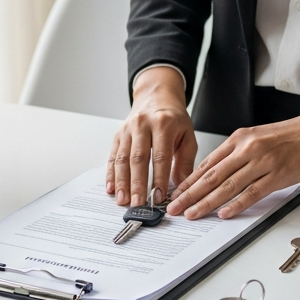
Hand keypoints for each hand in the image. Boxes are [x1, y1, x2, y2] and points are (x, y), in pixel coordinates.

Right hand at [107, 67, 196, 206]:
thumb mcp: (187, 135)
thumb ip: (185, 161)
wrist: (156, 96)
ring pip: (123, 159)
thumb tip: (181, 186)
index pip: (160, 156)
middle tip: (138, 204)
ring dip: (122, 182)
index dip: (159, 178)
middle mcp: (142, 125)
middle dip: (137, 184)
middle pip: (138, 159)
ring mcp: (127, 130)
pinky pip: (113, 156)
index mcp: (163, 124)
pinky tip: (111, 188)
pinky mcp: (118, 135)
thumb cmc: (173, 119)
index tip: (159, 197)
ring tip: (123, 200)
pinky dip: (111, 174)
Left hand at [167, 108, 299, 219]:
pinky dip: (236, 204)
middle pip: (211, 176)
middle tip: (174, 208)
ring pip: (228, 186)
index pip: (207, 163)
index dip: (189, 181)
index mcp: (239, 138)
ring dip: (206, 202)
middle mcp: (247, 149)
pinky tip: (223, 213)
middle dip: (189, 194)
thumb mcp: (257, 137)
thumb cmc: (291, 136)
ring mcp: (262, 162)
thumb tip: (217, 174)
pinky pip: (252, 192)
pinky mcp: (277, 174)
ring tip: (192, 214)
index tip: (175, 193)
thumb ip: (237, 154)